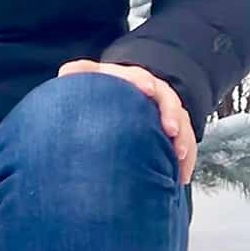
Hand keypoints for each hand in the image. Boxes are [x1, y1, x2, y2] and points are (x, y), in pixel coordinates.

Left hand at [57, 60, 194, 184]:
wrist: (111, 95)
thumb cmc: (94, 90)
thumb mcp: (82, 80)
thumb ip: (75, 75)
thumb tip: (64, 78)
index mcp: (125, 78)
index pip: (136, 76)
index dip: (141, 81)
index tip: (146, 90)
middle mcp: (149, 90)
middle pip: (166, 98)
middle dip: (171, 113)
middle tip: (171, 130)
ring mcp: (162, 106)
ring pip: (180, 120)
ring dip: (183, 138)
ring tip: (180, 155)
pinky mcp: (171, 124)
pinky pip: (185, 140)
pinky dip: (185, 158)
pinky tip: (181, 176)